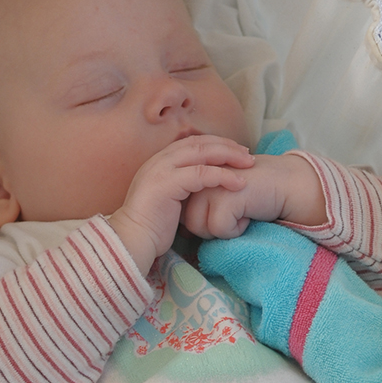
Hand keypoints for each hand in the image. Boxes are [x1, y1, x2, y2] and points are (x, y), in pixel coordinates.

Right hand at [108, 135, 253, 274]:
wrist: (132, 240)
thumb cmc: (152, 227)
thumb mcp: (169, 199)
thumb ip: (183, 187)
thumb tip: (205, 186)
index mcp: (159, 161)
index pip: (193, 142)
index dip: (217, 144)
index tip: (237, 153)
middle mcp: (159, 160)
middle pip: (200, 142)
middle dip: (227, 146)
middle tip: (248, 155)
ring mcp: (161, 169)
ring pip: (202, 153)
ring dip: (228, 156)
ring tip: (249, 164)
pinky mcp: (166, 183)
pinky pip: (201, 174)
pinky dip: (223, 176)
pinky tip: (239, 183)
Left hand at [181, 153, 326, 239]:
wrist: (285, 183)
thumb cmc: (252, 192)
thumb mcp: (218, 195)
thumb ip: (197, 204)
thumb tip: (180, 229)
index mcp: (194, 174)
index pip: (181, 214)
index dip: (203, 221)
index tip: (225, 210)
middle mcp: (198, 177)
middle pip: (188, 223)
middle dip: (211, 228)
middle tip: (234, 212)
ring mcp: (210, 185)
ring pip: (199, 228)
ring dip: (222, 229)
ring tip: (240, 211)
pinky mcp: (224, 196)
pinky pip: (219, 230)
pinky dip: (236, 230)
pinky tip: (248, 213)